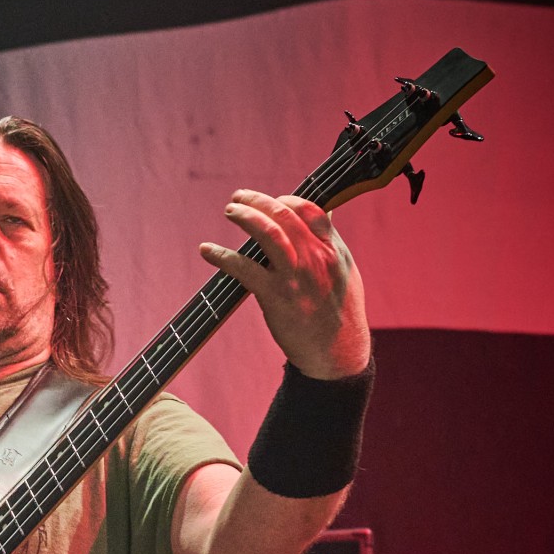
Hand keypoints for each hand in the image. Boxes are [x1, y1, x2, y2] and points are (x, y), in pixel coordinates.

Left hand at [199, 190, 369, 378]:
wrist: (338, 355)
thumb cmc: (341, 314)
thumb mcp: (346, 272)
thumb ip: (331, 243)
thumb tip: (324, 215)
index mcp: (332, 250)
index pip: (309, 210)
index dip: (287, 200)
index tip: (273, 201)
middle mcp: (315, 258)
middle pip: (283, 214)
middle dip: (258, 201)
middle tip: (239, 198)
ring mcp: (295, 276)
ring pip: (267, 232)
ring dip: (244, 216)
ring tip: (230, 210)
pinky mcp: (275, 296)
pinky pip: (244, 268)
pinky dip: (222, 256)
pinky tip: (207, 250)